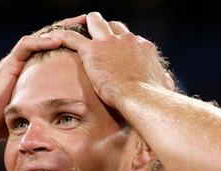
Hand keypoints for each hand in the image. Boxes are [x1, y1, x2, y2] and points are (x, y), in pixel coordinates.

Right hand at [0, 15, 86, 139]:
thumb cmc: (5, 121)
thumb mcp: (34, 111)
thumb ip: (47, 106)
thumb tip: (68, 117)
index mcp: (32, 69)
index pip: (54, 48)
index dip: (71, 41)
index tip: (90, 38)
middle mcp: (24, 60)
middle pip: (49, 36)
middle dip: (69, 28)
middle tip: (88, 21)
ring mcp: (16, 60)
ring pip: (39, 36)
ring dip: (59, 29)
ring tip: (77, 24)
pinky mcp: (9, 63)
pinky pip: (25, 46)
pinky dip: (41, 41)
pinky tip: (57, 39)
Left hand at [44, 12, 173, 109]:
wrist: (142, 98)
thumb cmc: (154, 98)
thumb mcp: (164, 86)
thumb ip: (163, 81)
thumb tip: (167, 82)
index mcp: (143, 47)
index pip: (130, 39)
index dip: (121, 44)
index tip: (115, 52)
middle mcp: (128, 40)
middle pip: (115, 25)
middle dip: (105, 30)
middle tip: (95, 38)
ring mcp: (110, 43)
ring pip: (95, 22)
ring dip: (86, 25)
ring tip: (76, 30)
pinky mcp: (93, 51)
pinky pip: (72, 38)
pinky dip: (63, 37)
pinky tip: (53, 39)